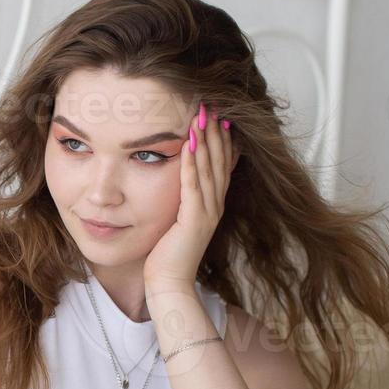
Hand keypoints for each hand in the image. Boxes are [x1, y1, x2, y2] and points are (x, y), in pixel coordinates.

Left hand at [143, 100, 238, 291]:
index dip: (222, 139)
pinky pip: (193, 186)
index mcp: (212, 205)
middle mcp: (214, 206)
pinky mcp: (194, 221)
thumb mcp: (176, 221)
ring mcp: (207, 213)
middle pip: (220, 161)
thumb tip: (174, 183)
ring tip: (203, 114)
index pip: (221, 165)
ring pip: (209, 169)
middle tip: (214, 103)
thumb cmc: (166, 256)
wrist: (168, 285)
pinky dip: (191, 163)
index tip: (218, 114)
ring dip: (207, 140)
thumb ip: (180, 202)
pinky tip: (189, 142)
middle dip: (217, 131)